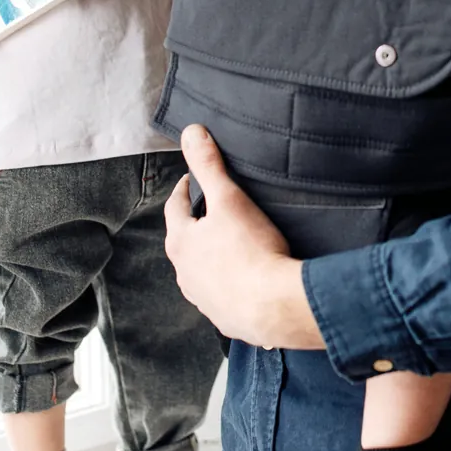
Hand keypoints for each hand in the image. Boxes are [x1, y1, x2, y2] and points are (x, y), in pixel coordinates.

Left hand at [165, 126, 324, 350]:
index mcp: (181, 243)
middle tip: (212, 209)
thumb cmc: (252, 251)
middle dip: (196, 223)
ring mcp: (203, 299)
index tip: (193, 180)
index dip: (184, 189)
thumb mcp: (230, 198)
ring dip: (210, 256)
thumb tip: (191, 133)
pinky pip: (221, 294)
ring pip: (200, 270)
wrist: (275, 306)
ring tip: (230, 243)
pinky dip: (229, 282)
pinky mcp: (224, 317)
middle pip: (185, 240)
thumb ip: (209, 165)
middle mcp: (185, 273)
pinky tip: (246, 277)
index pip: (174, 208)